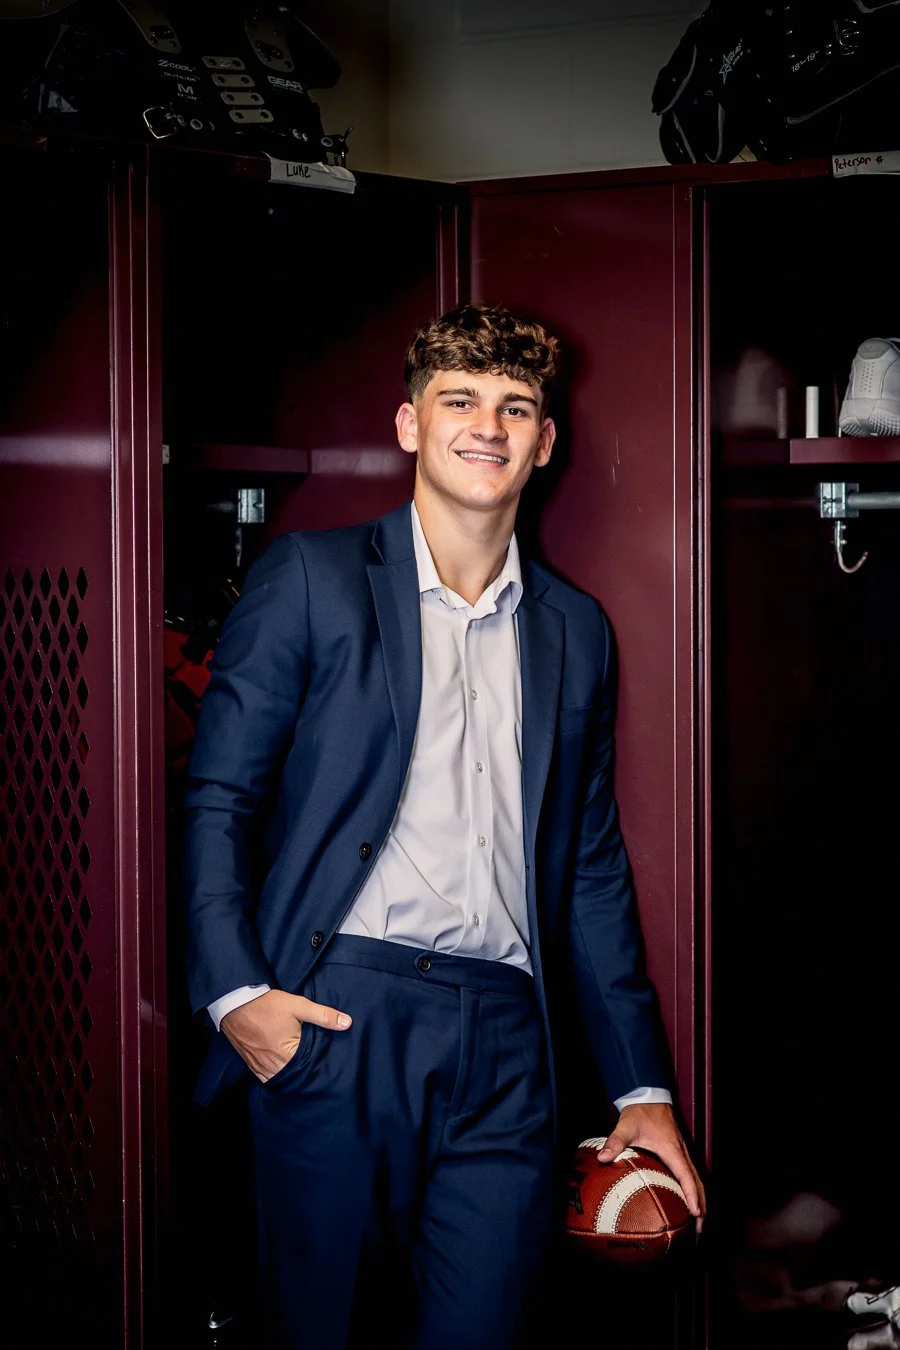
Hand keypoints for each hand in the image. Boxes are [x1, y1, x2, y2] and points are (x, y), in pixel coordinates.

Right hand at [221, 988, 351, 1082]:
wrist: (235, 1002)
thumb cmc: (267, 1004)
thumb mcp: (299, 1005)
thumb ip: (324, 1015)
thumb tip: (347, 1023)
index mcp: (287, 1055)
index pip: (309, 1066)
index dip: (319, 1063)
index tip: (326, 1061)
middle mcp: (272, 1066)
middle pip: (295, 1075)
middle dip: (304, 1071)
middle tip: (316, 1066)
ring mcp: (259, 1067)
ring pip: (280, 1078)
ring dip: (289, 1074)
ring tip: (301, 1068)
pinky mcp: (251, 1064)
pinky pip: (265, 1077)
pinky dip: (275, 1075)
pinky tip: (282, 1068)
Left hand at [595, 1102, 705, 1227]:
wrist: (647, 1095)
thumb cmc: (639, 1111)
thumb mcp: (626, 1126)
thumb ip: (615, 1142)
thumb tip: (603, 1157)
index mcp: (672, 1149)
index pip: (686, 1176)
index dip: (692, 1195)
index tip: (696, 1214)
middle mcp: (680, 1152)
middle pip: (696, 1181)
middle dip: (701, 1204)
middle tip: (700, 1228)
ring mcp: (680, 1151)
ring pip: (695, 1178)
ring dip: (698, 1197)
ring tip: (697, 1220)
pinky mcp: (677, 1151)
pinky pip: (689, 1173)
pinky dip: (692, 1188)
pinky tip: (685, 1199)